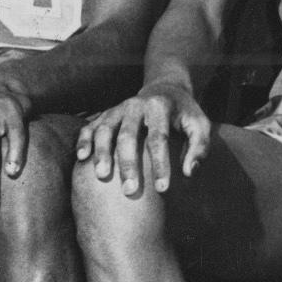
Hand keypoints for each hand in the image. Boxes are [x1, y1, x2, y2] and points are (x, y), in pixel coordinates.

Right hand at [75, 80, 210, 195]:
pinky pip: (89, 126)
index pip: (159, 138)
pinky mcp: (105, 114)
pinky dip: (83, 140)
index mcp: (160, 107)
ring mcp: (117, 109)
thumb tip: (189, 173)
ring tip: (101, 176)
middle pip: (128, 135)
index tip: (162, 189)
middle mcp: (135, 105)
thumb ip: (199, 147)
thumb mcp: (200, 125)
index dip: (160, 164)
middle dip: (128, 164)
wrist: (165, 90)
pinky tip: (81, 158)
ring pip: (105, 130)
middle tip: (130, 191)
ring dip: (102, 153)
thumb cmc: (185, 115)